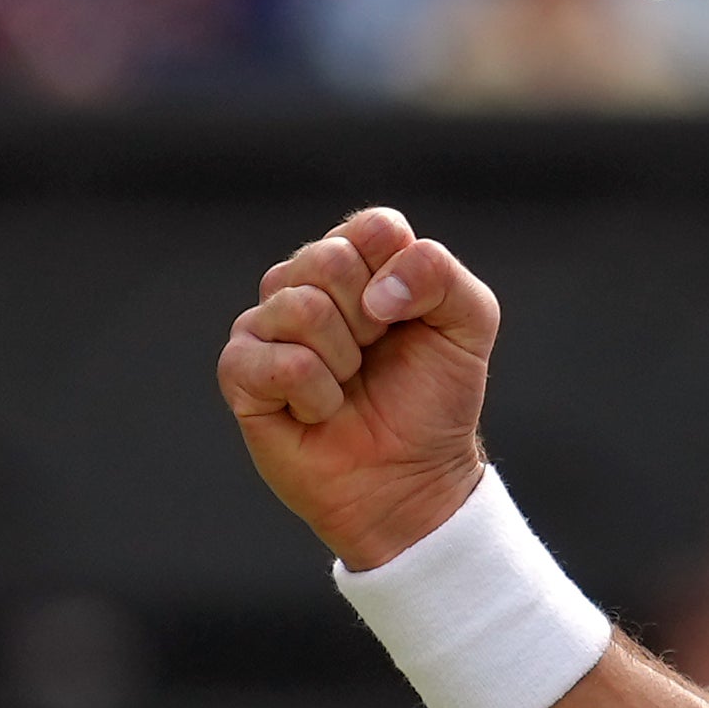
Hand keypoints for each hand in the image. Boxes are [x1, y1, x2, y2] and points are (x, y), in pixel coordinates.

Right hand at [220, 207, 497, 571]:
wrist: (411, 479)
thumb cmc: (434, 401)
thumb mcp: (469, 324)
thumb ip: (440, 274)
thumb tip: (375, 293)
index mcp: (358, 260)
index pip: (373, 228)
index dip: (401, 277)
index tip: (408, 321)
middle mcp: (304, 281)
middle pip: (331, 260)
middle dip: (371, 322)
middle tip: (373, 358)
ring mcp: (266, 324)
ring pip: (303, 308)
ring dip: (344, 362)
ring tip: (346, 386)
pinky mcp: (240, 371)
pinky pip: (281, 363)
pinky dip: (316, 396)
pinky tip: (319, 411)